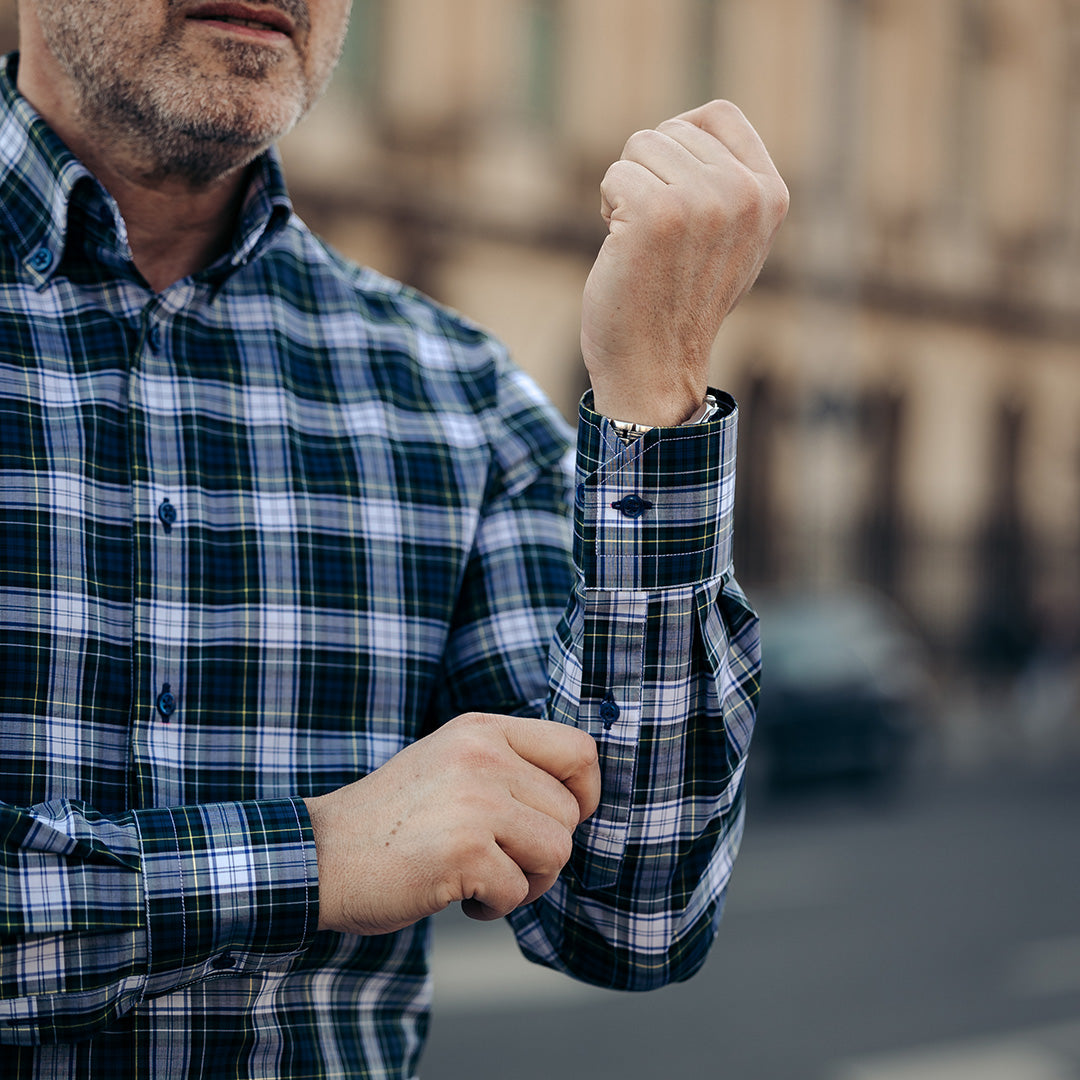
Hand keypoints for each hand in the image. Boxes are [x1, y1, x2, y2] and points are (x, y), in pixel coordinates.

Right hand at [303, 713, 599, 935]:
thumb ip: (508, 766)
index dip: (585, 793)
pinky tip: (457, 894)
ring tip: (480, 877)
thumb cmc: (391, 819)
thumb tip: (579, 800)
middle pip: (570, 813)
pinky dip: (494, 907)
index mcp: (483, 729)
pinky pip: (518, 891)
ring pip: (556, 852)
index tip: (560, 821)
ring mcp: (475, 800)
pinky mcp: (465, 850)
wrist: (320, 855)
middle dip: (543, 850)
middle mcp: (483, 755)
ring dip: (525, 881)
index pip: (578, 749)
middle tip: (497, 860)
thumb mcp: (451, 762)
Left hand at [581, 100, 788, 426]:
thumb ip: (729, 185)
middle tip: (657, 238)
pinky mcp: (657, 214)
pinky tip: (624, 252)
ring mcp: (703, 202)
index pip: (718, 115)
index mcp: (771, 195)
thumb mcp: (731, 242)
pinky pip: (614, 176)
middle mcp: (744, 194)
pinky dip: (607, 210)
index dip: (679, 143)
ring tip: (643, 245)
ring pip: (639, 146)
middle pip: (671, 130)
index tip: (674, 195)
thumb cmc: (680, 305)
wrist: (655, 368)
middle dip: (649, 174)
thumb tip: (694, 126)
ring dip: (626, 191)